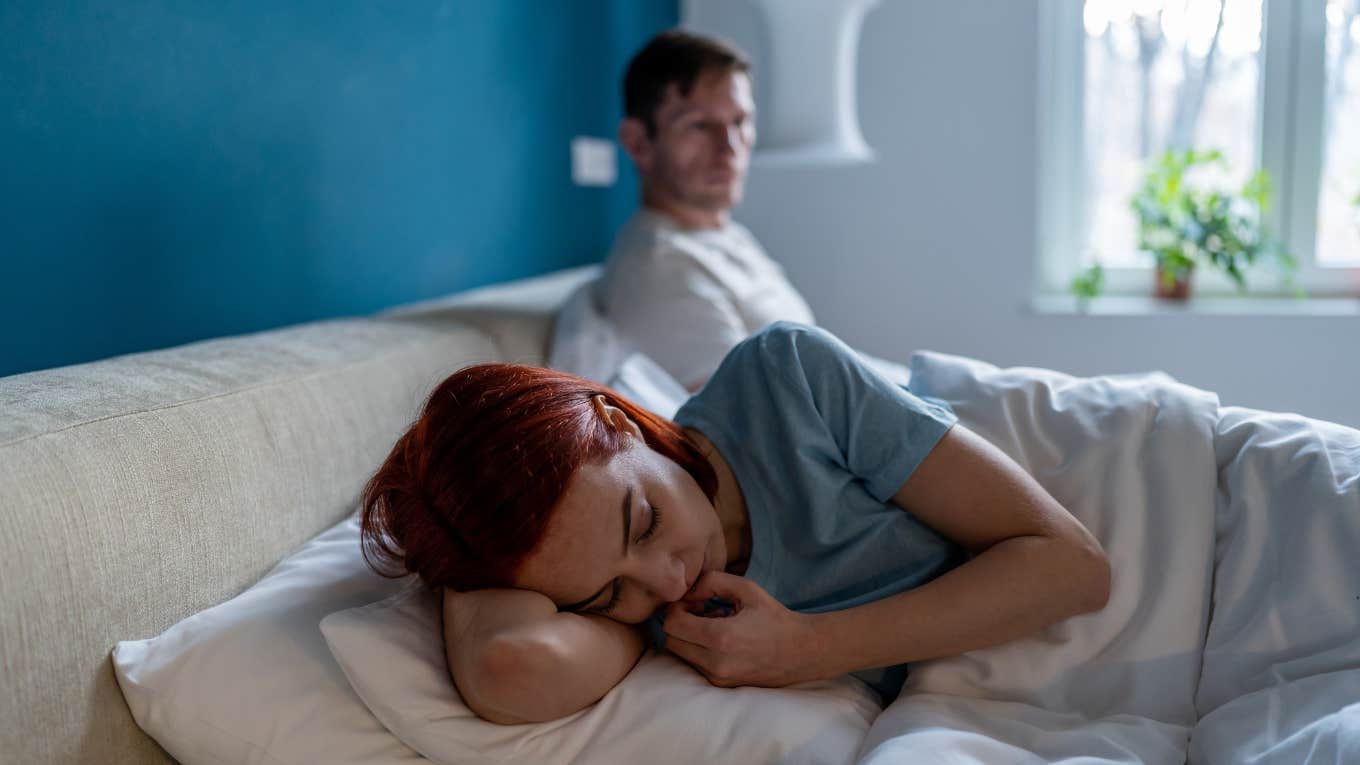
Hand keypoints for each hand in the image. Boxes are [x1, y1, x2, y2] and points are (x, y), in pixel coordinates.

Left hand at [662, 571, 821, 687]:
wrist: (802, 652)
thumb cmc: (775, 618)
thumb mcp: (746, 589)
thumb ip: (712, 582)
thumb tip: (687, 592)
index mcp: (721, 637)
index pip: (672, 623)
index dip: (677, 607)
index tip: (695, 602)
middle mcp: (715, 662)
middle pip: (671, 641)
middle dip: (679, 622)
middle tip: (701, 612)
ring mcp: (718, 677)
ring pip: (680, 654)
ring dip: (688, 637)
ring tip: (713, 625)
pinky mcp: (722, 685)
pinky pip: (695, 665)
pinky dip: (699, 650)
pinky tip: (720, 640)